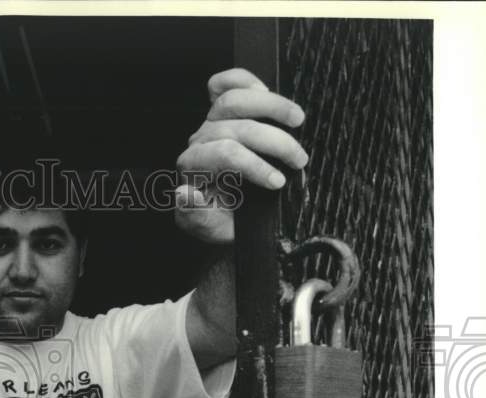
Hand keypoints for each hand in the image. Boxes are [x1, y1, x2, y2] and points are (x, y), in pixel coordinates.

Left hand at [175, 68, 308, 243]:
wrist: (226, 216)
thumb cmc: (219, 220)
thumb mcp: (207, 227)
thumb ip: (194, 215)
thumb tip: (185, 194)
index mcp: (193, 168)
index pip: (225, 154)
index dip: (255, 165)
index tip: (279, 182)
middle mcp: (200, 141)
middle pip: (237, 127)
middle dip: (274, 142)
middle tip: (299, 160)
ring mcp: (210, 123)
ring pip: (233, 100)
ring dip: (272, 106)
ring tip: (298, 121)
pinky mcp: (221, 112)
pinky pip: (223, 85)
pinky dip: (243, 81)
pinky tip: (265, 90)